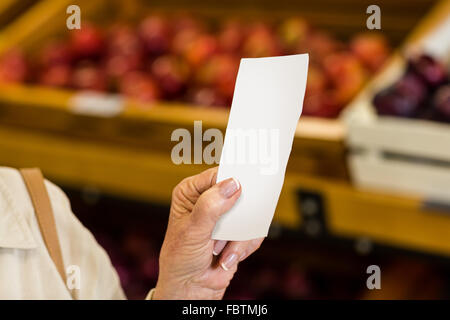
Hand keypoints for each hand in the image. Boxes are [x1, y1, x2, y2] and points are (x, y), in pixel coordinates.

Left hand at [153, 167, 263, 299]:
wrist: (191, 288)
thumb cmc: (181, 258)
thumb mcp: (192, 231)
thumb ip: (210, 206)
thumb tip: (232, 184)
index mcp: (192, 192)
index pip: (216, 175)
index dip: (232, 178)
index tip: (244, 186)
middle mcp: (210, 200)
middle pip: (239, 192)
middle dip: (238, 214)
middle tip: (237, 224)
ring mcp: (226, 216)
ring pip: (249, 214)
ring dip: (238, 236)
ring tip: (220, 249)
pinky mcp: (238, 231)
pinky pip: (254, 232)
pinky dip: (244, 247)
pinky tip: (227, 256)